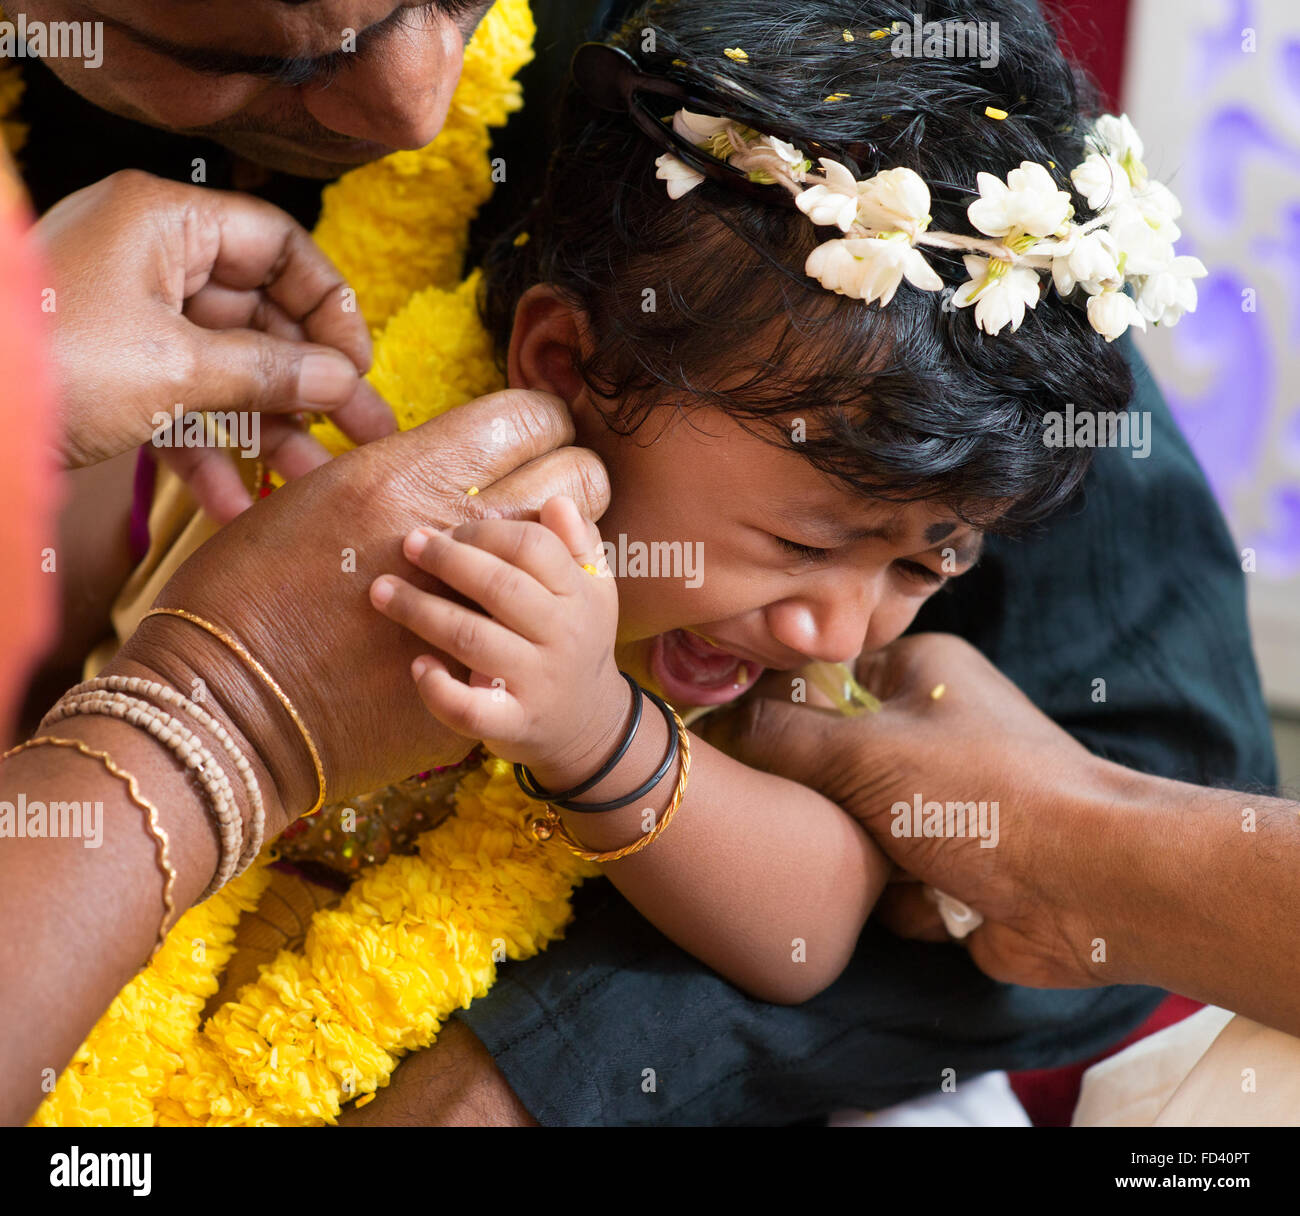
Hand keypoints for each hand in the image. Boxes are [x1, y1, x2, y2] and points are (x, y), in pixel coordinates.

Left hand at [34, 170, 395, 519]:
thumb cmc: (50, 363)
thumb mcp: (175, 367)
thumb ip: (270, 371)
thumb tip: (344, 379)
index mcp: (165, 224)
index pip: (279, 246)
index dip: (330, 304)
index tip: (359, 364)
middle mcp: (150, 263)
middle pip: (259, 316)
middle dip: (313, 382)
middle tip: (368, 431)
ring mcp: (129, 323)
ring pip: (225, 370)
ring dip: (270, 428)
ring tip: (315, 479)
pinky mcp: (110, 378)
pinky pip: (179, 408)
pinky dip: (208, 452)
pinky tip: (235, 503)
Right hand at [111, 391, 610, 837]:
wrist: (225, 709)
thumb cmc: (243, 593)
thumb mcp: (306, 503)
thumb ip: (385, 475)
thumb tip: (431, 459)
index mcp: (407, 476)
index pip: (528, 418)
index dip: (542, 423)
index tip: (536, 436)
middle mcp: (456, 535)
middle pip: (575, 478)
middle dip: (574, 480)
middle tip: (548, 499)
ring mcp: (480, 610)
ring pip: (572, 559)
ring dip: (562, 554)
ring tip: (535, 562)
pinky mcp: (485, 676)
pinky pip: (537, 633)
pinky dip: (531, 623)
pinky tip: (509, 624)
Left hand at [370, 496, 625, 776]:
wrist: (589, 726)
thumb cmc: (577, 642)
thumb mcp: (594, 591)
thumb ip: (576, 544)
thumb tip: (555, 501)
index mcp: (580, 595)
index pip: (534, 547)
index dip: (485, 532)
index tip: (448, 529)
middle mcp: (563, 637)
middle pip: (501, 586)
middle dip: (447, 559)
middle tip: (408, 543)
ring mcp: (538, 683)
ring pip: (474, 640)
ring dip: (421, 611)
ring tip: (382, 591)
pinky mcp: (514, 724)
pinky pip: (469, 708)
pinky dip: (437, 687)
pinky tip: (416, 664)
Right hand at [697, 633, 1116, 989]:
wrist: (1091, 886)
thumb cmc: (979, 794)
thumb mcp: (859, 752)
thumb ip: (774, 736)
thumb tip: (708, 726)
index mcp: (916, 670)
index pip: (815, 678)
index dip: (772, 712)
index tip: (730, 744)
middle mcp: (930, 726)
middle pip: (827, 759)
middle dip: (819, 799)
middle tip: (801, 815)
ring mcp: (943, 798)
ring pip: (852, 825)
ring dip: (859, 854)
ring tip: (882, 861)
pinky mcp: (952, 862)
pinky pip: (886, 878)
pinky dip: (896, 895)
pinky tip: (924, 896)